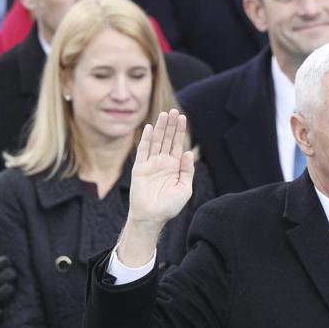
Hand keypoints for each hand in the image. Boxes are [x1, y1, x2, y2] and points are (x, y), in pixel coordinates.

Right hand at [120, 110, 193, 265]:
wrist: (152, 217)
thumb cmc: (169, 206)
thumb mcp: (184, 188)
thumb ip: (187, 171)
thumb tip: (188, 153)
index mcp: (174, 167)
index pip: (177, 144)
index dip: (180, 131)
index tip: (182, 117)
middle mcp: (162, 162)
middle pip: (167, 139)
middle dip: (171, 125)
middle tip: (174, 110)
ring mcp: (151, 164)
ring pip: (156, 142)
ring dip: (160, 128)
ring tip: (164, 114)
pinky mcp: (140, 168)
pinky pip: (143, 151)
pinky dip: (146, 139)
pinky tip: (150, 128)